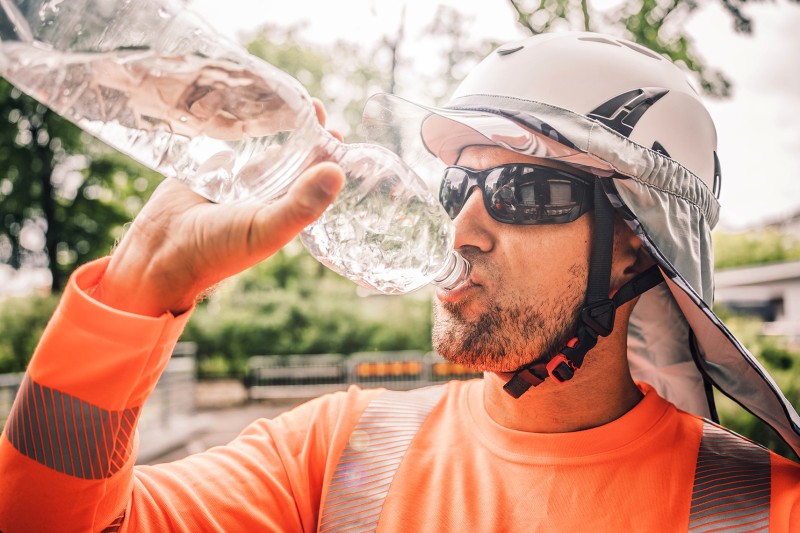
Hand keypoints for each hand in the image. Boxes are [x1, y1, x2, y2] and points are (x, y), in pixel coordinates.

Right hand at [92, 101, 344, 315]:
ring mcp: (241, 178)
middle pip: (295, 156)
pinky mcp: (214, 166)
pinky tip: (248, 103)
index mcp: (287, 209)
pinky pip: (234, 142)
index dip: (329, 154)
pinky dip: (243, 126)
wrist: (162, 251)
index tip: (336, 129)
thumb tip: (337, 171)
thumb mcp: (265, 228)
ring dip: (276, 124)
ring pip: (266, 146)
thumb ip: (301, 204)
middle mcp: (268, 193)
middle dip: (307, 132)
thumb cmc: (218, 249)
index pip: (317, 177)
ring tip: (285, 96)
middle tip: (312, 105)